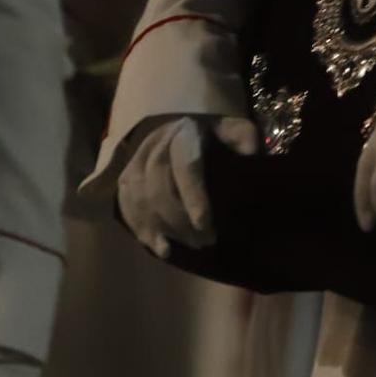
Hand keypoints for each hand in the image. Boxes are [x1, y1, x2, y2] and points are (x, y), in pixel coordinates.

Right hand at [116, 115, 260, 258]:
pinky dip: (141, 228)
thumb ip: (245, 140)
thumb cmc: (219, 137)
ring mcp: (136, 160)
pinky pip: (126, 205)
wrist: (188, 129)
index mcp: (184, 132)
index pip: (184, 165)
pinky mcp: (127, 177)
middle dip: (179, 219)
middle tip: (204, 241)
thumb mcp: (237, 131)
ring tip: (189, 246)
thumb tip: (249, 156)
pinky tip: (160, 247)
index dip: (192, 196)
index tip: (204, 224)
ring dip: (162, 227)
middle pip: (157, 185)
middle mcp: (156, 144)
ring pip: (139, 198)